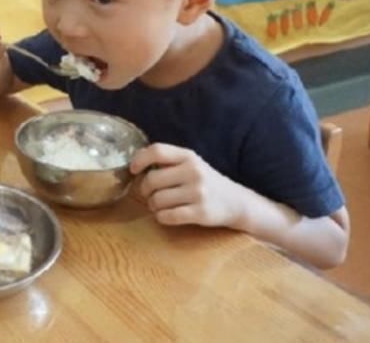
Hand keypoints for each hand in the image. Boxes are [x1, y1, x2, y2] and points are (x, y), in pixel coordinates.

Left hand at [131, 143, 245, 228]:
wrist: (236, 202)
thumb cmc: (205, 181)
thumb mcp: (191, 164)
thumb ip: (167, 160)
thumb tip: (135, 161)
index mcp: (188, 156)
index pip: (157, 150)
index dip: (139, 160)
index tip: (133, 170)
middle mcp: (193, 171)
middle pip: (152, 179)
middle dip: (145, 190)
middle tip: (150, 195)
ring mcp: (198, 192)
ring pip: (157, 200)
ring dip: (153, 206)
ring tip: (160, 206)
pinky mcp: (200, 213)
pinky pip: (167, 216)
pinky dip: (161, 218)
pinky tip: (166, 215)